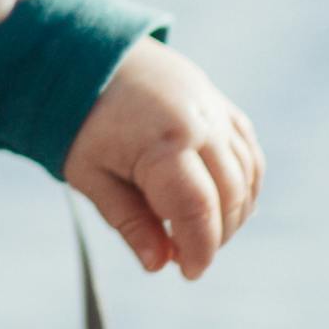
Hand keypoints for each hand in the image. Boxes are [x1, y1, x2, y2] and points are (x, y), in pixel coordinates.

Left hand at [66, 42, 262, 280]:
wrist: (88, 55)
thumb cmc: (81, 121)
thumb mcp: (91, 177)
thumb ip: (129, 222)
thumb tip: (159, 265)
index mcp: (163, 143)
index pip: (198, 209)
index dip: (199, 248)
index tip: (189, 272)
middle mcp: (199, 123)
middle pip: (230, 196)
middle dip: (216, 235)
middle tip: (189, 256)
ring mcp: (214, 109)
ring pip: (246, 175)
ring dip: (234, 212)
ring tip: (202, 232)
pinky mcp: (220, 102)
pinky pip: (247, 150)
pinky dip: (245, 181)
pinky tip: (226, 202)